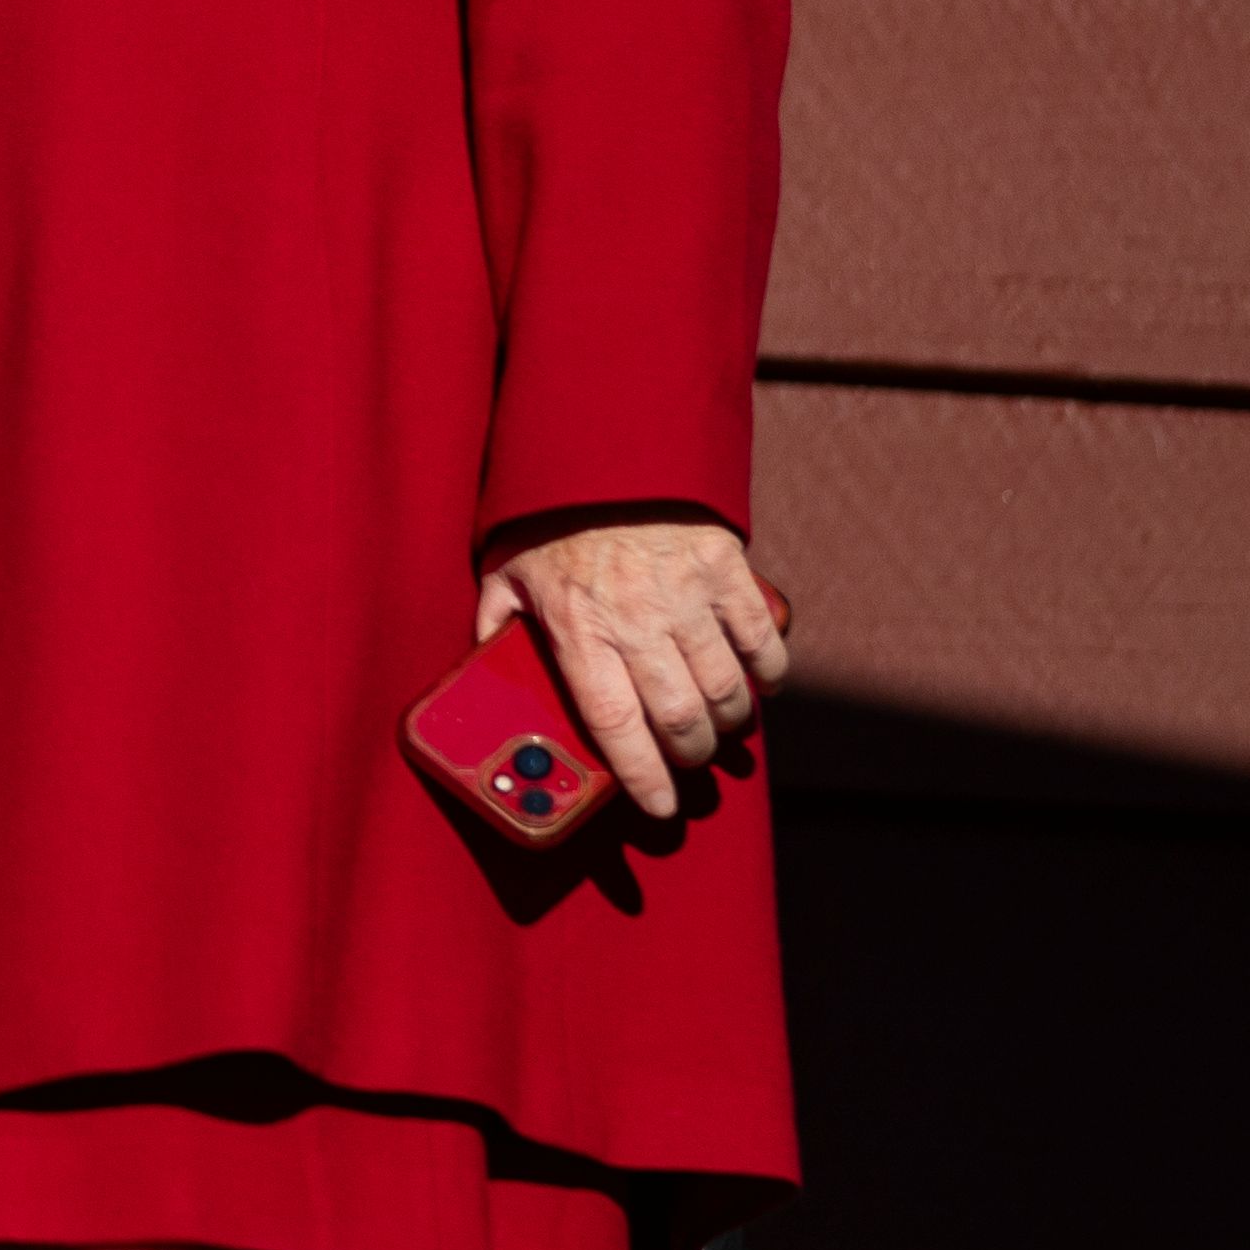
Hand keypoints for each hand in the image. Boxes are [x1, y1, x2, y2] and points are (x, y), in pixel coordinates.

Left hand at [475, 515, 788, 825]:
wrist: (606, 443)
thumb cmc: (553, 515)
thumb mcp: (507, 569)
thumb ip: (495, 620)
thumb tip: (481, 663)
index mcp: (578, 627)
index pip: (614, 724)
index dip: (642, 776)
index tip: (659, 807)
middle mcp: (634, 618)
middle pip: (679, 718)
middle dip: (690, 756)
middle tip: (689, 761)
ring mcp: (685, 594)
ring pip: (726, 689)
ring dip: (730, 723)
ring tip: (721, 727)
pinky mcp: (725, 569)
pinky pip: (760, 640)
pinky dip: (768, 673)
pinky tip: (759, 685)